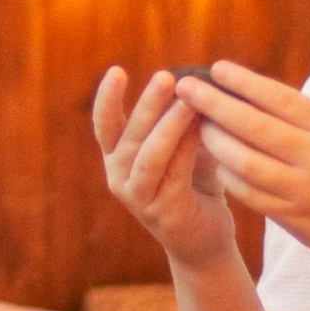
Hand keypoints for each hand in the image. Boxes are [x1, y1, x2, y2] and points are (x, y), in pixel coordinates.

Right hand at [93, 66, 237, 267]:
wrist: (204, 239)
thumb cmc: (193, 185)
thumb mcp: (182, 147)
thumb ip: (180, 120)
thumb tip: (196, 80)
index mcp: (118, 157)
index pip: (104, 125)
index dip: (107, 99)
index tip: (117, 71)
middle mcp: (119, 176)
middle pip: (129, 135)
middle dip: (149, 104)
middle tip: (166, 77)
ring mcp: (138, 197)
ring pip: (150, 155)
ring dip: (169, 126)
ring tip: (188, 102)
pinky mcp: (162, 213)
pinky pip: (174, 174)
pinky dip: (187, 148)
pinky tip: (202, 129)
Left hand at [176, 61, 309, 267]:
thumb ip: (301, 119)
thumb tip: (247, 92)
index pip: (279, 99)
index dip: (244, 82)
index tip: (215, 69)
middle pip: (255, 127)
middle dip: (215, 106)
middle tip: (187, 90)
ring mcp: (305, 190)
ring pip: (246, 162)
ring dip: (216, 142)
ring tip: (199, 127)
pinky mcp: (295, 219)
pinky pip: (250, 195)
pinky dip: (230, 176)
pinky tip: (217, 164)